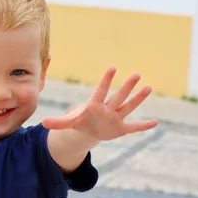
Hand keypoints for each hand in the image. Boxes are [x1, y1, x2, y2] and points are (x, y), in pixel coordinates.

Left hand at [42, 67, 157, 140]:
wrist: (89, 129)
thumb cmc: (80, 121)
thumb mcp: (69, 123)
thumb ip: (58, 122)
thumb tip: (42, 123)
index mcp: (95, 105)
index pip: (101, 91)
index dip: (106, 80)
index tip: (112, 67)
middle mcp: (108, 108)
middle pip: (118, 96)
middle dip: (127, 86)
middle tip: (137, 73)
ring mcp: (115, 118)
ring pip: (128, 107)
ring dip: (138, 99)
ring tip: (149, 87)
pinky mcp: (120, 128)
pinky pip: (134, 127)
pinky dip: (144, 126)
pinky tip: (156, 123)